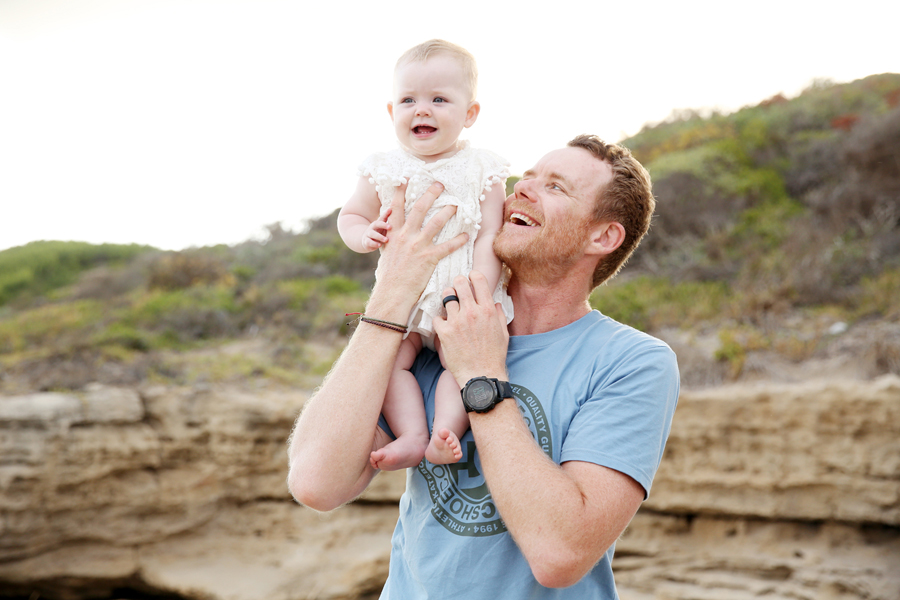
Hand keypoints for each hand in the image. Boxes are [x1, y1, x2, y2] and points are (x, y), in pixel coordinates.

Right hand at [361, 209, 391, 250]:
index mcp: (377, 223)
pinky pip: (369, 242)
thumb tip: (393, 210)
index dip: (386, 214)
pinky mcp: (366, 242)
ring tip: (386, 240)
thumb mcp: (383, 227)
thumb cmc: (378, 233)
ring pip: (372, 234)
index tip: (390, 211)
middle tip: (390, 227)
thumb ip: (387, 221)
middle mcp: (372, 227)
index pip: (382, 218)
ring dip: (380, 237)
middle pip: (376, 224)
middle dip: (383, 225)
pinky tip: (379, 245)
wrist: (366, 241)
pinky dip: (374, 244)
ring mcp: (368, 234)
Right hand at [369, 182, 467, 314]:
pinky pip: (447, 246)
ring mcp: (417, 246)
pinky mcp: (429, 258)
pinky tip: (467, 235)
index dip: (401, 191)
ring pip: (435, 223)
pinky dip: (458, 240)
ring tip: (457, 204)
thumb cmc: (389, 275)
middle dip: (430, 194)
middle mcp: (405, 236)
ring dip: (447, 212)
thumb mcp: (386, 252)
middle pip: (419, 208)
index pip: (396, 207)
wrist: (392, 292)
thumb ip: (391, 238)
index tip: (406, 178)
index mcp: (394, 233)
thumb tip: (390, 230)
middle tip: (440, 184)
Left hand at [433, 271, 508, 385]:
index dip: (472, 276)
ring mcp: (457, 322)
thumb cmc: (494, 356)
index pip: (477, 279)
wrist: (482, 376)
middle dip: (457, 283)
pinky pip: (436, 317)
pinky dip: (439, 321)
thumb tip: (495, 303)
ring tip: (449, 307)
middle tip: (456, 290)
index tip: (470, 279)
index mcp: (487, 310)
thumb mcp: (503, 333)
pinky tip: (444, 326)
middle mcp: (472, 312)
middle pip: (459, 283)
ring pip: (446, 297)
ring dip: (447, 300)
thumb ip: (499, 315)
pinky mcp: (444, 333)